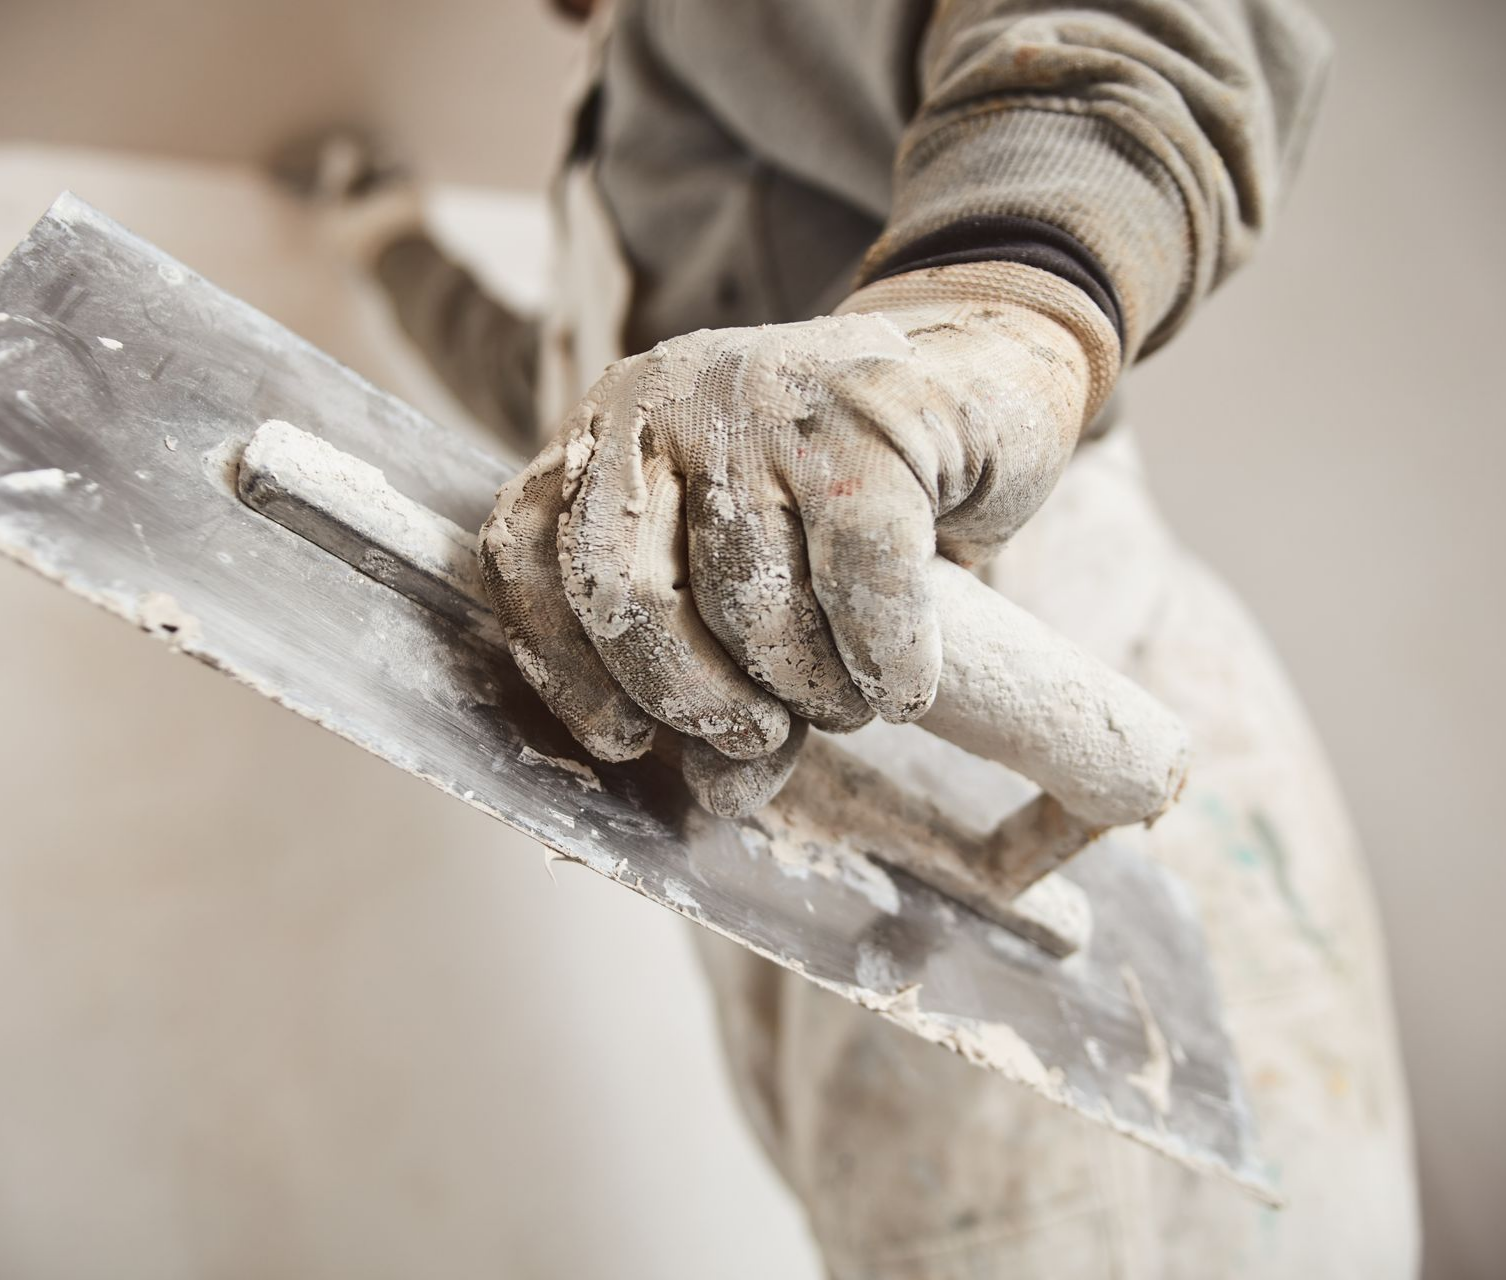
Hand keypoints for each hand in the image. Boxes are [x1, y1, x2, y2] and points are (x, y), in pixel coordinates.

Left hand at [479, 262, 1119, 812]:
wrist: (978, 381)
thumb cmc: (843, 501)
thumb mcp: (748, 573)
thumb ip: (716, 674)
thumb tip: (714, 797)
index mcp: (606, 433)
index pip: (527, 554)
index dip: (564, 669)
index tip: (622, 741)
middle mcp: (662, 400)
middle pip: (629, 598)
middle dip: (693, 700)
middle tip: (758, 733)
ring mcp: (762, 400)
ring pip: (752, 603)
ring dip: (813, 690)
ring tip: (848, 695)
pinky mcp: (870, 418)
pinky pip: (860, 587)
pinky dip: (885, 663)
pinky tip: (904, 685)